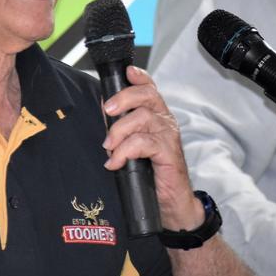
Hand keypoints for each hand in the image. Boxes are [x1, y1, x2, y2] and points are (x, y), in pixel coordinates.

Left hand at [101, 65, 199, 229]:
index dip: (139, 77)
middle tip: (107, 111)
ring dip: (119, 131)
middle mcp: (165, 122)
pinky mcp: (169, 153)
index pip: (150, 88)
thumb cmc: (151, 173)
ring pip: (143, 118)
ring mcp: (168, 136)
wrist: (171, 203)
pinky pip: (144, 143)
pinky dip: (125, 152)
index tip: (127, 72)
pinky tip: (116, 163)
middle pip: (147, 96)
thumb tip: (105, 110)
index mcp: (157, 116)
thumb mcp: (134, 146)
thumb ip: (122, 128)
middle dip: (123, 99)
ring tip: (109, 148)